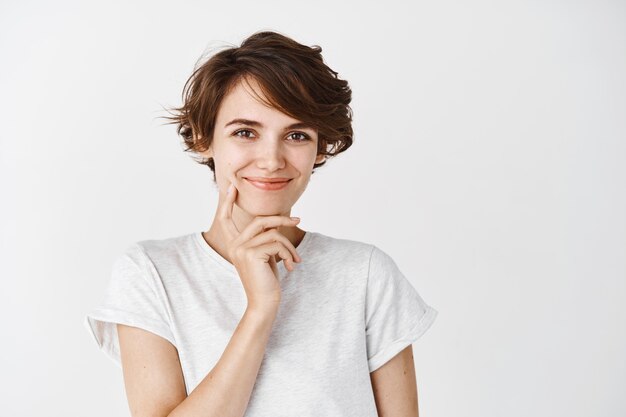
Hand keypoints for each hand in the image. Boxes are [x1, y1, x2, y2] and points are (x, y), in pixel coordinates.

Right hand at [214, 181, 301, 309]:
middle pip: (259, 220)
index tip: (232, 186)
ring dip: (289, 246)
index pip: (226, 218)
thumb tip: (277, 222)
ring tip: (295, 259)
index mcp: (234, 244)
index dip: (228, 202)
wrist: (264, 303)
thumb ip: (265, 238)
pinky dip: (288, 253)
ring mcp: (241, 249)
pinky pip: (276, 243)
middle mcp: (234, 245)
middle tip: (298, 219)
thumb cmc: (266, 280)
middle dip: (281, 219)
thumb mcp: (265, 255)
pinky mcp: (251, 254)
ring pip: (272, 233)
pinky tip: (290, 266)